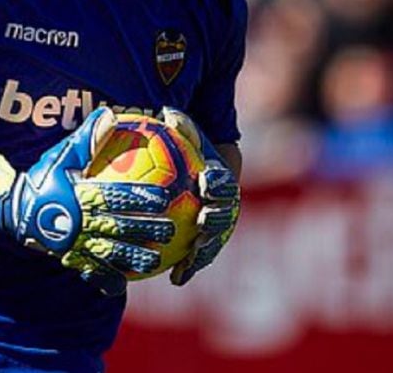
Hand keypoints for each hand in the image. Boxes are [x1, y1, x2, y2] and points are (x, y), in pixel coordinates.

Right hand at [0, 107, 175, 294]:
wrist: (11, 208)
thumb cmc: (43, 179)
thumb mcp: (62, 155)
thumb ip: (88, 138)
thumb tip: (109, 113)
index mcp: (82, 195)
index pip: (117, 195)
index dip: (140, 196)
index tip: (164, 197)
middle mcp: (81, 220)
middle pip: (119, 226)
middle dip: (145, 229)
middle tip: (170, 231)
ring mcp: (74, 242)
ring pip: (109, 251)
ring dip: (132, 256)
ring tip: (155, 260)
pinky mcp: (67, 256)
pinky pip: (88, 270)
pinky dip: (104, 279)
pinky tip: (122, 286)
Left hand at [161, 107, 240, 285]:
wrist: (192, 175)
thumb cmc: (184, 151)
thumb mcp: (182, 136)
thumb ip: (179, 127)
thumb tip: (167, 112)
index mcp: (220, 178)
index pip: (222, 180)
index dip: (217, 182)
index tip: (205, 182)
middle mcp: (224, 205)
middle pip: (224, 215)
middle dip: (216, 220)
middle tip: (202, 222)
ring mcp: (217, 227)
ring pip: (215, 241)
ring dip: (205, 250)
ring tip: (192, 259)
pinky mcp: (206, 244)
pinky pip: (199, 258)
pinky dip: (190, 268)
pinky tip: (175, 279)